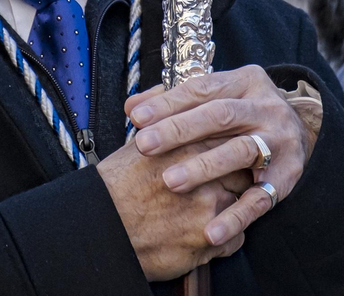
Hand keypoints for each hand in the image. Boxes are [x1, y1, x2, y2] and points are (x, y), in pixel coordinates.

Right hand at [97, 138, 249, 280]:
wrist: (101, 228)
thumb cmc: (115, 187)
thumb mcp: (137, 146)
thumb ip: (164, 125)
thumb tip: (172, 103)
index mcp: (190, 145)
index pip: (229, 140)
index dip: (228, 150)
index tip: (227, 156)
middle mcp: (205, 173)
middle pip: (241, 172)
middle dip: (235, 180)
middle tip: (224, 186)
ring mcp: (209, 207)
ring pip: (242, 206)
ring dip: (231, 210)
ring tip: (211, 212)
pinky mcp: (208, 239)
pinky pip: (234, 239)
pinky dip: (224, 239)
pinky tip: (205, 236)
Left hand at [126, 66, 316, 247]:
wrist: (301, 133)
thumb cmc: (242, 115)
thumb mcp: (216, 98)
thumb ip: (174, 101)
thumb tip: (131, 107)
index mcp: (245, 82)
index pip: (202, 88)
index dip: (168, 103)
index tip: (136, 117)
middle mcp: (266, 107)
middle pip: (220, 115)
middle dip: (179, 130)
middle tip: (145, 145)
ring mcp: (279, 141)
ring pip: (241, 151)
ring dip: (204, 167)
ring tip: (170, 182)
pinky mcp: (286, 177)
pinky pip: (259, 199)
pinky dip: (235, 217)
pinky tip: (210, 232)